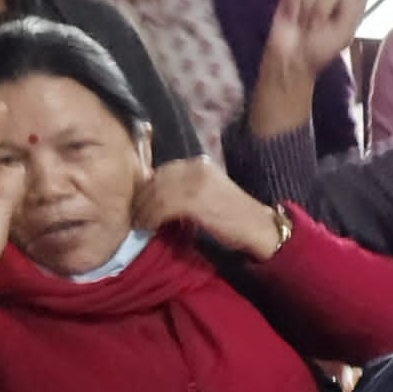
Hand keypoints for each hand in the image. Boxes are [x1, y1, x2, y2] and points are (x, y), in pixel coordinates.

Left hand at [132, 158, 282, 260]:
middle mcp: (196, 167)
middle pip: (156, 179)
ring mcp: (195, 182)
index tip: (139, 203)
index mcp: (199, 163)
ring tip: (138, 223)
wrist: (258, 228)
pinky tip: (148, 227)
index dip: (147, 188)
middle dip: (141, 198)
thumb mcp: (209, 192)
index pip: (162, 170)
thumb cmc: (234, 215)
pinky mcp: (194, 199)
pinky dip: (151, 217)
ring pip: (156, 192)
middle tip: (134, 215)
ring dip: (143, 210)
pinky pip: (162, 206)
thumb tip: (155, 194)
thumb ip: (186, 187)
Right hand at [250, 0, 366, 137]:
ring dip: (306, 9)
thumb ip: (353, 7)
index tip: (341, 5)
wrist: (291, 57)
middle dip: (322, 11)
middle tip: (315, 28)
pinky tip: (293, 16)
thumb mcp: (343, 32)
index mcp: (349, 10)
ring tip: (302, 24)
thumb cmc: (318, 51)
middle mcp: (332, 1)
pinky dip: (294, 3)